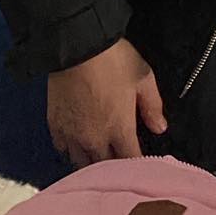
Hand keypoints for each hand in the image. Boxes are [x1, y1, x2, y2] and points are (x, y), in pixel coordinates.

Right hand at [48, 37, 165, 166]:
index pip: (130, 161)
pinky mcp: (55, 127)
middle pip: (105, 167)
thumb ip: (153, 106)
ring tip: (100, 157)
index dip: (137, 165)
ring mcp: (72, 135)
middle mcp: (95, 139)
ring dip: (92, 164)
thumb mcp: (143, 76)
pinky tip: (78, 145)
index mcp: (119, 129)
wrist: (77, 47)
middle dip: (115, 168)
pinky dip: (72, 151)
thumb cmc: (114, 60)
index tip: (141, 163)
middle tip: (121, 161)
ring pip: (82, 164)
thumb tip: (160, 129)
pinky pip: (63, 150)